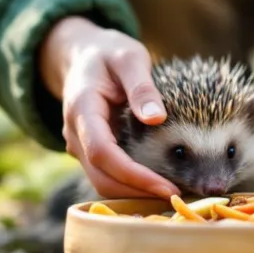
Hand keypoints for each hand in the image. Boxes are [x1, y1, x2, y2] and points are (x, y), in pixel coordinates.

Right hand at [40, 16, 179, 198]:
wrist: (83, 56)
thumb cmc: (110, 54)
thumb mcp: (128, 57)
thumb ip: (141, 86)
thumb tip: (156, 118)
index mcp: (81, 109)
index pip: (102, 153)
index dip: (133, 175)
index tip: (166, 187)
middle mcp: (75, 133)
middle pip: (101, 177)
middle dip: (138, 192)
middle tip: (178, 198)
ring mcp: (80, 146)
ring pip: (103, 182)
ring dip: (135, 194)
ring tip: (173, 196)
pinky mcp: (91, 152)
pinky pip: (108, 176)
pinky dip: (131, 186)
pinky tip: (160, 186)